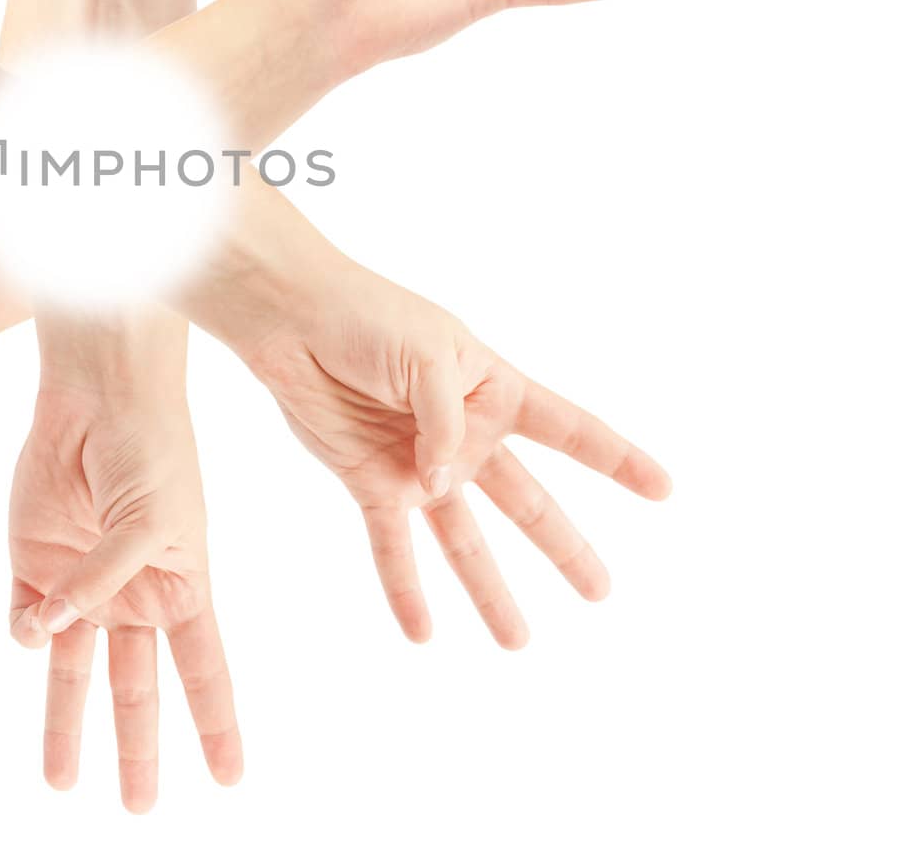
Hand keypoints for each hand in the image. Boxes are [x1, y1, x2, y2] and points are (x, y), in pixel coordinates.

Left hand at [6, 369, 240, 811]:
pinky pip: (28, 618)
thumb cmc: (149, 449)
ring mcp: (82, 580)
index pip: (203, 672)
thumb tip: (46, 634)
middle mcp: (133, 593)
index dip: (215, 726)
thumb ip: (101, 583)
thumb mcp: (150, 522)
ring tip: (62, 780)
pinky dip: (29, 630)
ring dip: (66, 724)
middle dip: (136, 747)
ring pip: (74, 670)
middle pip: (136, 688)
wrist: (98, 392)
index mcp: (183, 586)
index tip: (229, 780)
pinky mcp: (33, 560)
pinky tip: (38, 620)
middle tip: (139, 808)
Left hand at [247, 260, 670, 647]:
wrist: (292, 317)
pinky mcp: (369, 480)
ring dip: (490, 589)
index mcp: (491, 388)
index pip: (568, 429)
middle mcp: (462, 433)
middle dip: (563, 547)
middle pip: (526, 501)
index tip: (665, 490)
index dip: (616, 459)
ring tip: (519, 641)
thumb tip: (442, 487)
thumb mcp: (426, 354)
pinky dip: (405, 589)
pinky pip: (393, 545)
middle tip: (602, 592)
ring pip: (465, 539)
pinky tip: (422, 633)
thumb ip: (446, 426)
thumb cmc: (366, 316)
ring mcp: (418, 463)